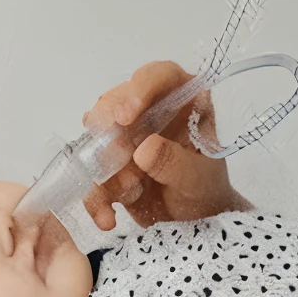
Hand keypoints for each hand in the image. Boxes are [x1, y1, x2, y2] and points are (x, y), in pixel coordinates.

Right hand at [80, 61, 249, 228]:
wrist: (194, 220)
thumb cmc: (206, 189)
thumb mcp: (199, 178)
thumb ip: (176, 163)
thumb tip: (144, 148)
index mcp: (183, 101)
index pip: (160, 76)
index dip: (139, 89)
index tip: (124, 116)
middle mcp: (150, 111)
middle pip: (117, 100)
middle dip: (110, 127)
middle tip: (115, 154)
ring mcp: (126, 136)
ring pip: (98, 136)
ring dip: (107, 167)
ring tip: (133, 190)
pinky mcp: (109, 164)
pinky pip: (91, 175)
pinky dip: (96, 197)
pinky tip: (108, 217)